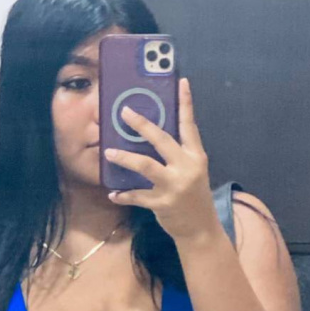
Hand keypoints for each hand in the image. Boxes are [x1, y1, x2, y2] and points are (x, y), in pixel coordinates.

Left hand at [103, 77, 220, 243]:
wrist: (200, 229)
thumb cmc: (193, 196)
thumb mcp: (193, 171)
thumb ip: (178, 154)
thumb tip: (153, 135)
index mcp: (196, 156)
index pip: (190, 125)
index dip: (186, 103)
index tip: (182, 82)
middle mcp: (186, 168)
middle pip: (162, 140)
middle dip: (142, 125)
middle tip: (125, 112)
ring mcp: (174, 186)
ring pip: (145, 166)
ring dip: (125, 158)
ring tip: (109, 152)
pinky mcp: (162, 204)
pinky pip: (137, 196)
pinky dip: (123, 195)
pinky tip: (113, 193)